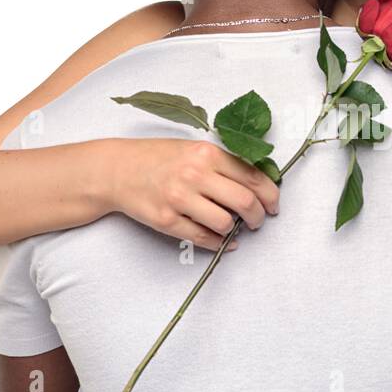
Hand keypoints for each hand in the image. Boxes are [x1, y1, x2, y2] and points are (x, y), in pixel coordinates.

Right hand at [105, 138, 280, 252]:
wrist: (116, 170)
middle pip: (245, 202)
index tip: (274, 205)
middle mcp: (195, 174)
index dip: (270, 195)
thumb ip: (223, 163)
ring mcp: (179, 198)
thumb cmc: (157, 158)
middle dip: (259, 216)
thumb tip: (258, 184)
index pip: (253, 177)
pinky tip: (222, 240)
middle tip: (258, 221)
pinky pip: (202, 237)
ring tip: (234, 228)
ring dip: (236, 230)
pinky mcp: (166, 220)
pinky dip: (218, 242)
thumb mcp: (193, 150)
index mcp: (207, 153)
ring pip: (226, 223)